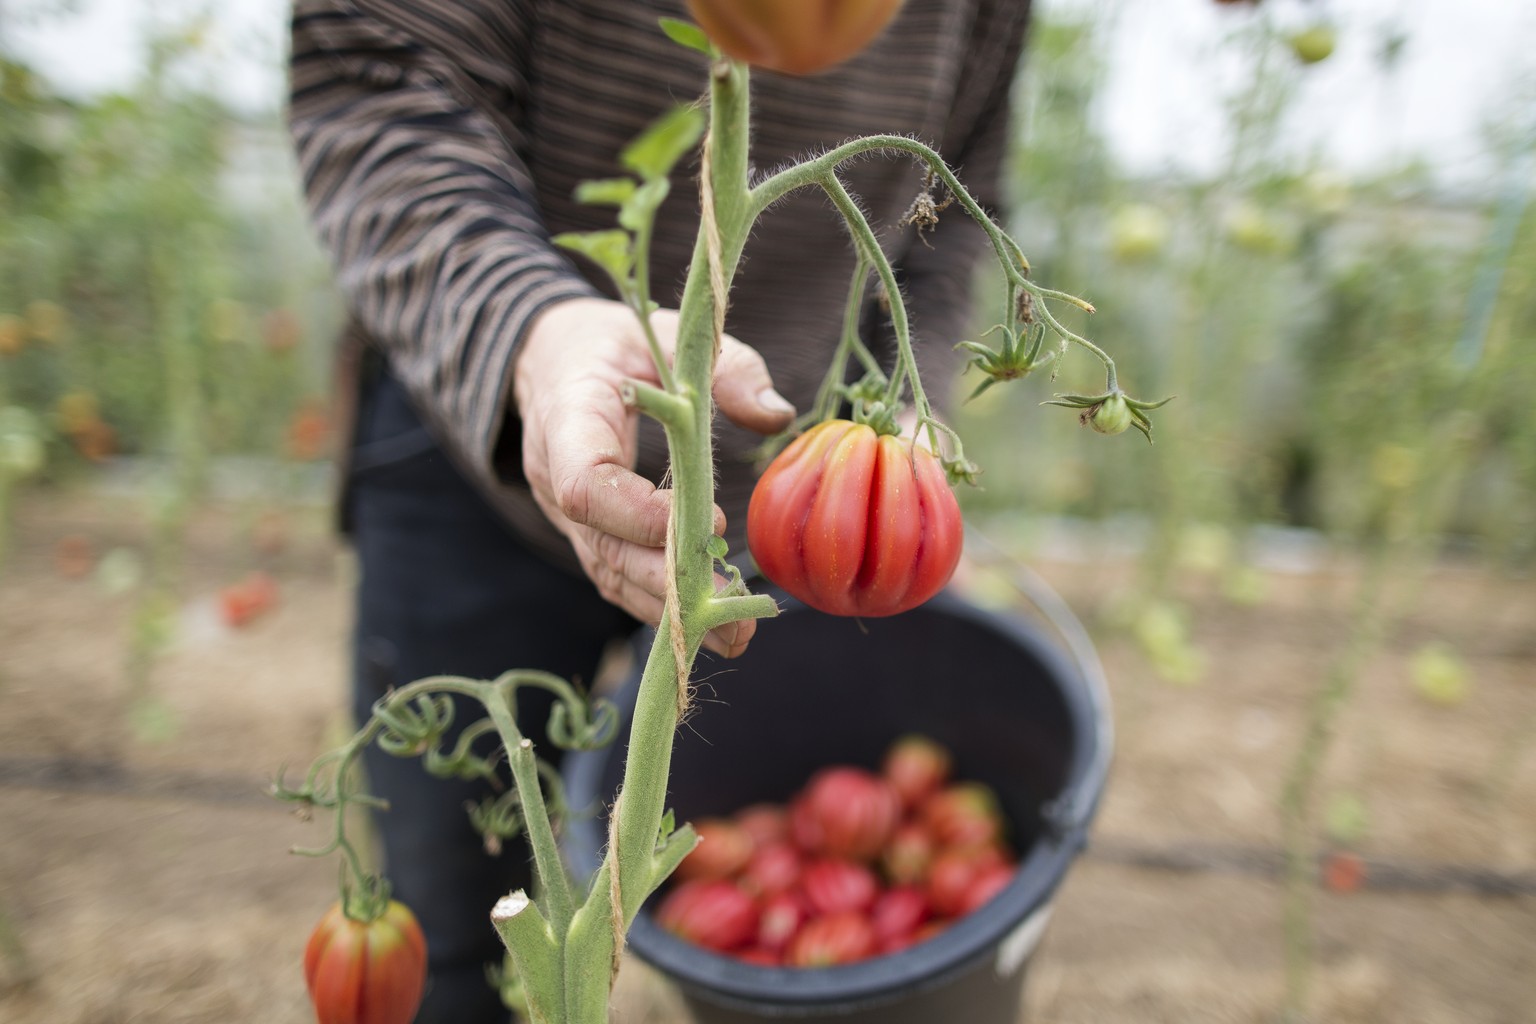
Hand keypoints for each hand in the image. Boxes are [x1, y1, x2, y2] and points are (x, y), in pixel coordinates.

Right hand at [514, 298, 793, 657]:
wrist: (552, 359)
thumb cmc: (618, 345)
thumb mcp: (669, 334)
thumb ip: (725, 366)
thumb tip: (777, 415)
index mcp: (566, 418)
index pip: (584, 483)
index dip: (639, 514)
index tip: (709, 524)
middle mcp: (554, 475)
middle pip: (602, 545)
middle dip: (667, 583)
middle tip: (731, 610)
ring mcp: (564, 513)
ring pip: (609, 572)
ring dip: (669, 608)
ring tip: (735, 634)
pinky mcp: (586, 532)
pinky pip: (615, 576)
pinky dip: (659, 603)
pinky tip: (710, 625)